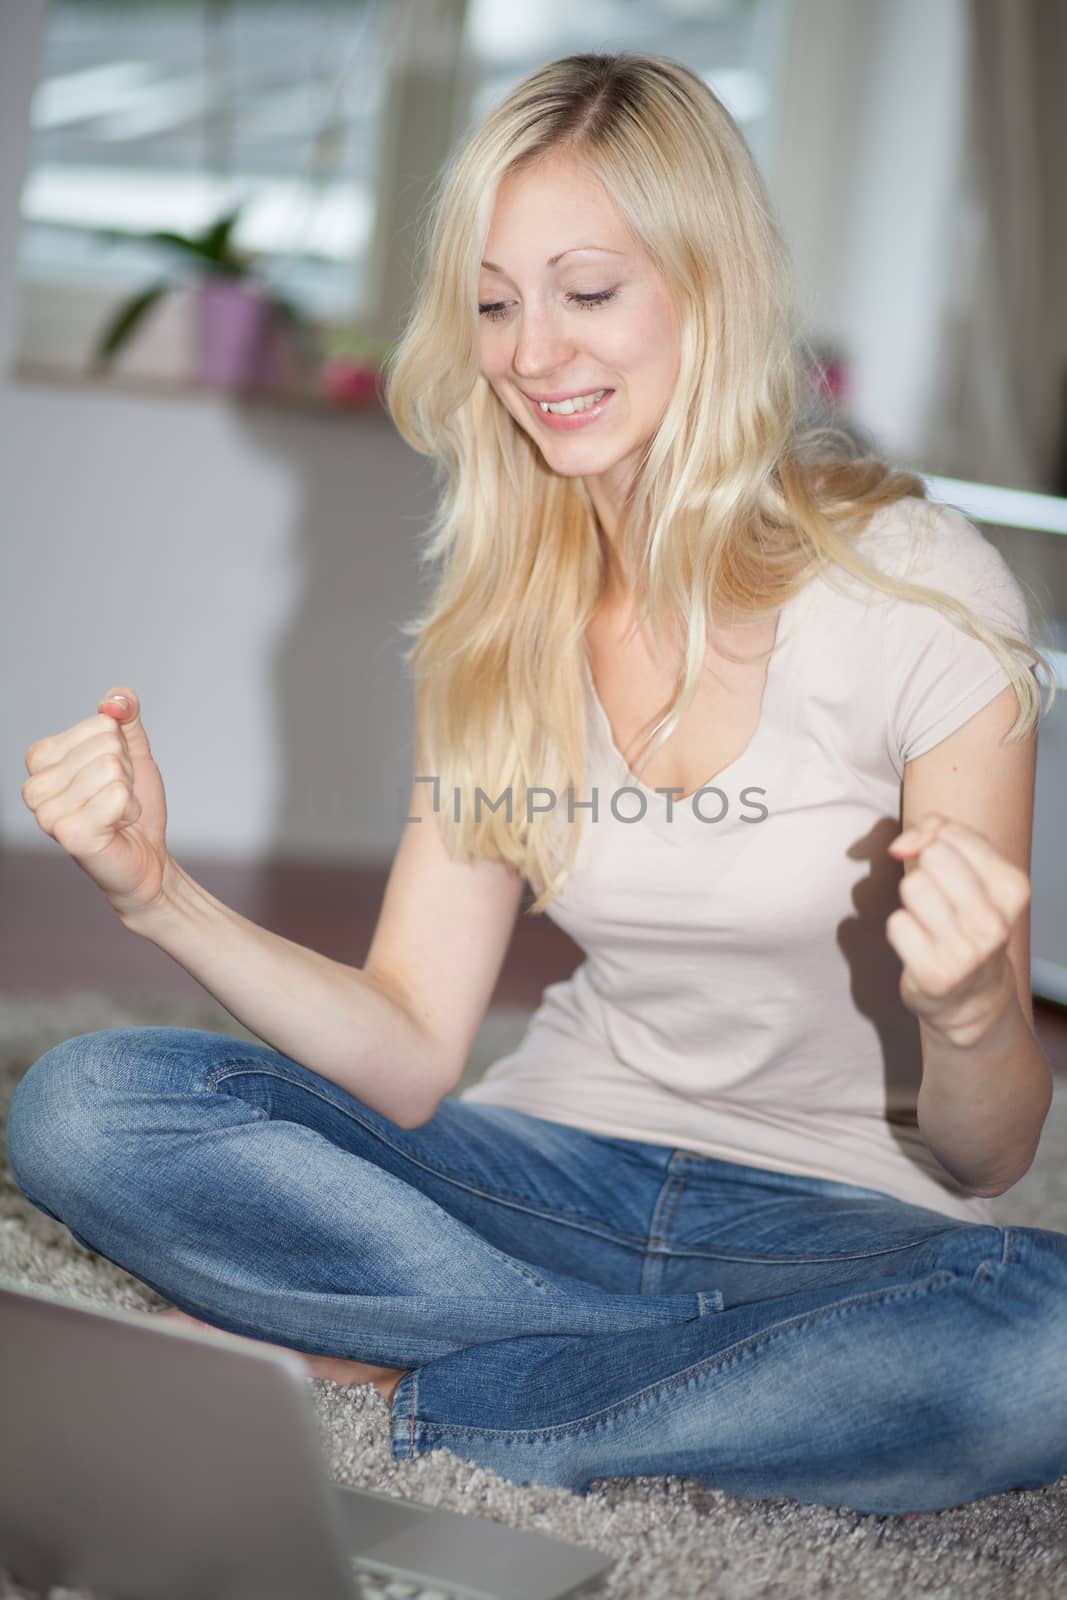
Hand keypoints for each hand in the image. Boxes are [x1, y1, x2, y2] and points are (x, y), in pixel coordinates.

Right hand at [22, 687, 173, 920]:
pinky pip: (117, 796)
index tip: (114, 779)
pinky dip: (128, 811)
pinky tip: (116, 828)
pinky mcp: (69, 833)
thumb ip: (124, 716)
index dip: (121, 750)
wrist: (146, 858)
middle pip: (108, 746)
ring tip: (115, 814)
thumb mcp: (132, 753)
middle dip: (127, 773)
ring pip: (113, 769)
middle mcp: (36, 786)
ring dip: (128, 794)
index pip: (100, 724)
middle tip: (116, 800)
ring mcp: (47, 813)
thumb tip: (115, 698)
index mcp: (42, 759)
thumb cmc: (130, 808)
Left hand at [886, 812, 1029, 1044]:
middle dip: (924, 872)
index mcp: (1012, 888)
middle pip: (931, 857)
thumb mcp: (970, 868)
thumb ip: (937, 832)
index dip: (931, 842)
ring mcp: (967, 951)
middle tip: (938, 901)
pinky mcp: (935, 973)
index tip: (940, 867)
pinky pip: (896, 923)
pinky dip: (901, 931)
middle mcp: (995, 922)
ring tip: (930, 923)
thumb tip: (902, 845)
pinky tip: (920, 946)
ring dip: (911, 902)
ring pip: (912, 886)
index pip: (950, 833)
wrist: (971, 995)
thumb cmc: (965, 921)